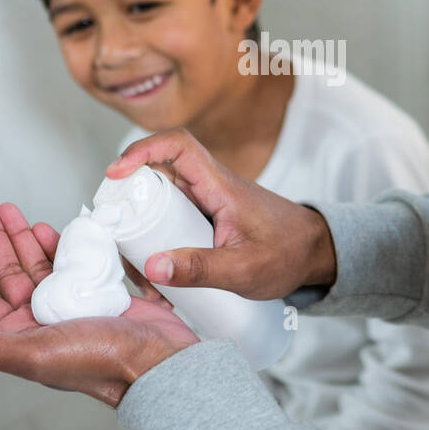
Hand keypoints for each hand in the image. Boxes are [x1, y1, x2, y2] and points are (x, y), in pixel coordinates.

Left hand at [0, 201, 197, 402]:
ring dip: (24, 239)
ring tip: (13, 211)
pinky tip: (49, 230)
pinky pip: (72, 264)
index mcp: (23, 339)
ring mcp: (72, 308)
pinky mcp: (99, 296)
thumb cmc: (99, 362)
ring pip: (39, 266)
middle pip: (11, 275)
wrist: (158, 362)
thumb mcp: (33, 353)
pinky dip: (59, 245)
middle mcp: (44, 324)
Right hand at [105, 127, 337, 297]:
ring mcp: (203, 204)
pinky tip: (160, 283)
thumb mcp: (245, 270)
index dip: (142, 150)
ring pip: (157, 207)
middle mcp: (207, 188)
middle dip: (129, 210)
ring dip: (142, 239)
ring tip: (145, 281)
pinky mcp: (202, 220)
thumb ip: (201, 269)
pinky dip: (157, 250)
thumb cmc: (288, 253)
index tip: (114, 173)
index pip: (178, 146)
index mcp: (219, 185)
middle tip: (119, 247)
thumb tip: (153, 268)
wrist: (314, 253)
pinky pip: (168, 225)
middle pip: (154, 179)